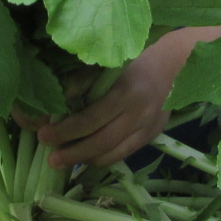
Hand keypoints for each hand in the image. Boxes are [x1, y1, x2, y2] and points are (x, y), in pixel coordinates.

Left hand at [19, 26, 220, 168]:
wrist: (177, 63)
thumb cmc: (135, 58)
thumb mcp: (108, 64)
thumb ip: (83, 81)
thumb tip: (56, 102)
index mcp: (125, 91)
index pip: (90, 118)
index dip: (65, 131)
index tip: (43, 135)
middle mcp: (139, 112)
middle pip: (101, 141)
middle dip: (73, 152)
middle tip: (51, 158)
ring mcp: (149, 126)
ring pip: (114, 152)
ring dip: (86, 160)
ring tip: (64, 162)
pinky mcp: (154, 134)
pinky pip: (126, 153)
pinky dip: (104, 159)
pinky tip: (88, 158)